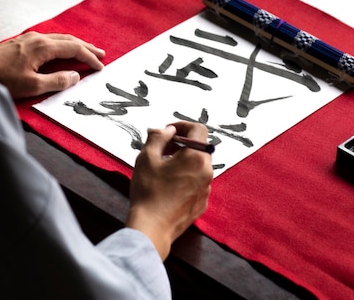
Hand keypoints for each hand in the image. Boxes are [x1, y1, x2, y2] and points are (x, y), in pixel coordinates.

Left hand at [0, 32, 104, 98]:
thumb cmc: (1, 79)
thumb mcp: (32, 86)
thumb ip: (57, 81)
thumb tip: (75, 76)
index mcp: (43, 47)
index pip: (74, 49)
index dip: (89, 58)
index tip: (100, 67)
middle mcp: (38, 38)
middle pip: (69, 40)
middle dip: (86, 47)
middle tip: (101, 54)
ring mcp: (28, 38)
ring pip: (59, 38)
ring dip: (75, 44)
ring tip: (86, 50)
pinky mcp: (21, 42)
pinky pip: (49, 39)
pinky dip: (62, 44)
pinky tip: (61, 49)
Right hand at [126, 122, 212, 260]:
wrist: (152, 228)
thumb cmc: (148, 192)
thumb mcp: (146, 158)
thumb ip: (158, 137)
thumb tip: (167, 130)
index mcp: (196, 157)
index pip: (198, 129)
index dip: (182, 126)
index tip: (168, 132)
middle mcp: (207, 171)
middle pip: (200, 147)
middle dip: (182, 143)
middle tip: (163, 148)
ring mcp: (206, 188)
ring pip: (199, 165)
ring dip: (184, 160)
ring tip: (164, 167)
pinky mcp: (202, 202)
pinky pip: (198, 181)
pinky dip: (187, 176)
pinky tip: (169, 184)